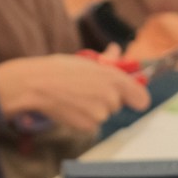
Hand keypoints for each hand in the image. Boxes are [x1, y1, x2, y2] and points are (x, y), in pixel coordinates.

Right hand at [0, 52, 149, 133]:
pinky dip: (82, 118)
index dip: (135, 97)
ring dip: (93, 108)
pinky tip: (70, 107)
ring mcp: (100, 114)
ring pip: (103, 114)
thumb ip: (107, 59)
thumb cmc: (57, 69)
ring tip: (74, 97)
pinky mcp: (88, 126)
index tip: (128, 96)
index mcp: (114, 78)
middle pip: (118, 105)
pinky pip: (91, 124)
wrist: (35, 86)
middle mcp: (111, 97)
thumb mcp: (85, 60)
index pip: (142, 99)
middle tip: (86, 89)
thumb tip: (116, 51)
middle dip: (106, 99)